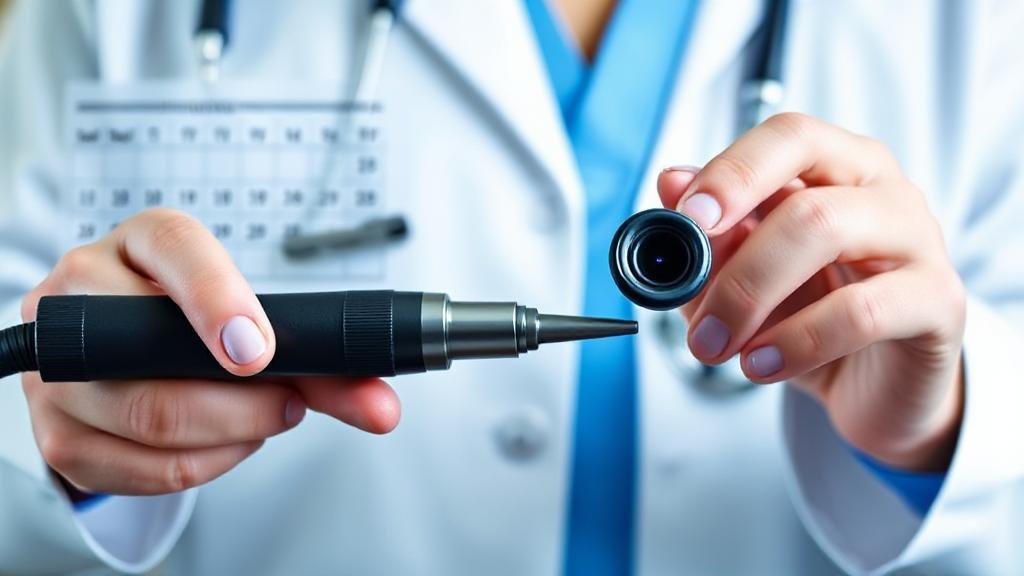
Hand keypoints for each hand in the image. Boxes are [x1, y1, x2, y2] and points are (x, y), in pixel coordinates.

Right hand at [21, 209, 400, 495]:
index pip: (177, 250)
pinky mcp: (54, 430)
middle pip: (160, 362)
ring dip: (232, 437)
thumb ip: (320, 357)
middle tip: (294, 406)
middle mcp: (82, 293)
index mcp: (141, 243)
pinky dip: (201, 466)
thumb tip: (381, 406)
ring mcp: (58, 365)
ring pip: (150, 421)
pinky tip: (226, 444)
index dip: (219, 300)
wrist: (118, 350)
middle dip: (246, 403)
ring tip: (266, 422)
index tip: (259, 350)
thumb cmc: (192, 322)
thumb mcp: (250, 315)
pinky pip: (136, 470)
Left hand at [658, 113, 964, 471]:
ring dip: (753, 298)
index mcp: (836, 165)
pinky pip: (862, 311)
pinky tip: (761, 366)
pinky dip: (797, 342)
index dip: (733, 171)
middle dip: (733, 265)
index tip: (687, 217)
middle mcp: (882, 189)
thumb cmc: (810, 314)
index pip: (788, 137)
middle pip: (803, 198)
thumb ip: (709, 236)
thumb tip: (669, 182)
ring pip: (827, 235)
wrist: (878, 385)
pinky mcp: (938, 300)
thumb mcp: (744, 276)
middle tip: (695, 321)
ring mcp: (918, 239)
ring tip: (715, 348)